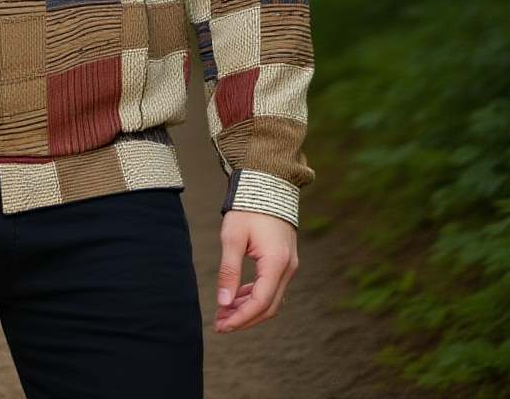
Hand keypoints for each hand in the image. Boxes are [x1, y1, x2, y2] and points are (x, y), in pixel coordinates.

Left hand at [213, 209, 297, 332]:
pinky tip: (237, 297)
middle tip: (219, 324)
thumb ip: (229, 271)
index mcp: (276, 263)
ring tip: (224, 312)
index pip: (260, 303)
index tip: (221, 325)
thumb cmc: (248, 208)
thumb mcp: (232, 237)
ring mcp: (290, 265)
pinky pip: (272, 288)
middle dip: (244, 319)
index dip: (240, 318)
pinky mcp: (285, 261)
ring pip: (272, 300)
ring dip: (249, 309)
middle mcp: (288, 268)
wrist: (266, 183)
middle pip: (268, 307)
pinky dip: (255, 296)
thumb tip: (223, 303)